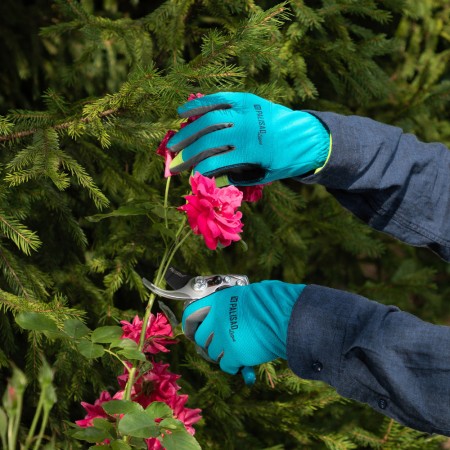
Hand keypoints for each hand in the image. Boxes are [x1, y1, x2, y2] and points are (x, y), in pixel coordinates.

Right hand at [168, 92, 329, 184]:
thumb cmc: (284, 161)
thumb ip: (238, 176)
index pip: (215, 162)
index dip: (198, 170)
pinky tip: (183, 111)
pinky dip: (200, 105)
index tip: (187, 176)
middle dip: (186, 152)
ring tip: (173, 143)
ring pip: (209, 119)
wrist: (307, 137)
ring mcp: (246, 111)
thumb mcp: (264, 174)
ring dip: (187, 131)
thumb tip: (209, 176)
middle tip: (172, 163)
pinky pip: (219, 99)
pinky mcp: (246, 98)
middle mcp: (247, 129)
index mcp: (253, 152)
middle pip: (207, 140)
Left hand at [182, 280, 304, 374]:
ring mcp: (224, 338)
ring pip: (213, 353)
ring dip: (222, 354)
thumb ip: (233, 303)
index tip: (190, 330)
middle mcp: (217, 319)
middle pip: (199, 337)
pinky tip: (242, 363)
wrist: (288, 316)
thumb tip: (232, 309)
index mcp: (218, 301)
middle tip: (217, 345)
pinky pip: (226, 366)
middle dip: (207, 343)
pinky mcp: (235, 354)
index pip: (191, 313)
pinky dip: (233, 366)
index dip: (189, 324)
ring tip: (235, 351)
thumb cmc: (274, 301)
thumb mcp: (247, 294)